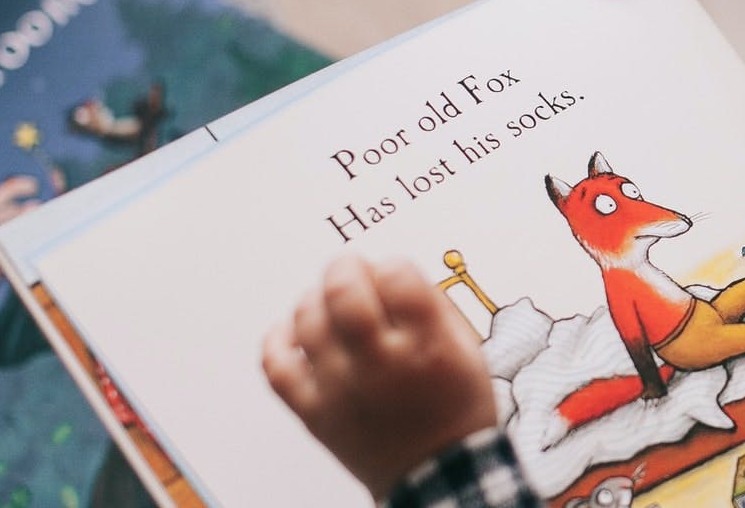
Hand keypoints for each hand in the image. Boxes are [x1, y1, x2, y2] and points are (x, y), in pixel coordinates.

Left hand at [262, 256, 495, 498]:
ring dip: (314, 297)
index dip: (392, 266)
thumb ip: (432, 306)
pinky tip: (294, 332)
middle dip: (345, 268)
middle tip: (351, 271)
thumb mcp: (468, 351)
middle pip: (342, 290)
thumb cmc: (456, 410)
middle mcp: (381, 364)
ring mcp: (341, 389)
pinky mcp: (314, 412)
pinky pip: (276, 366)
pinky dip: (278, 339)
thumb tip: (389, 273)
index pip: (395, 275)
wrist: (440, 477)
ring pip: (306, 320)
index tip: (394, 276)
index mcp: (427, 346)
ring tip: (329, 301)